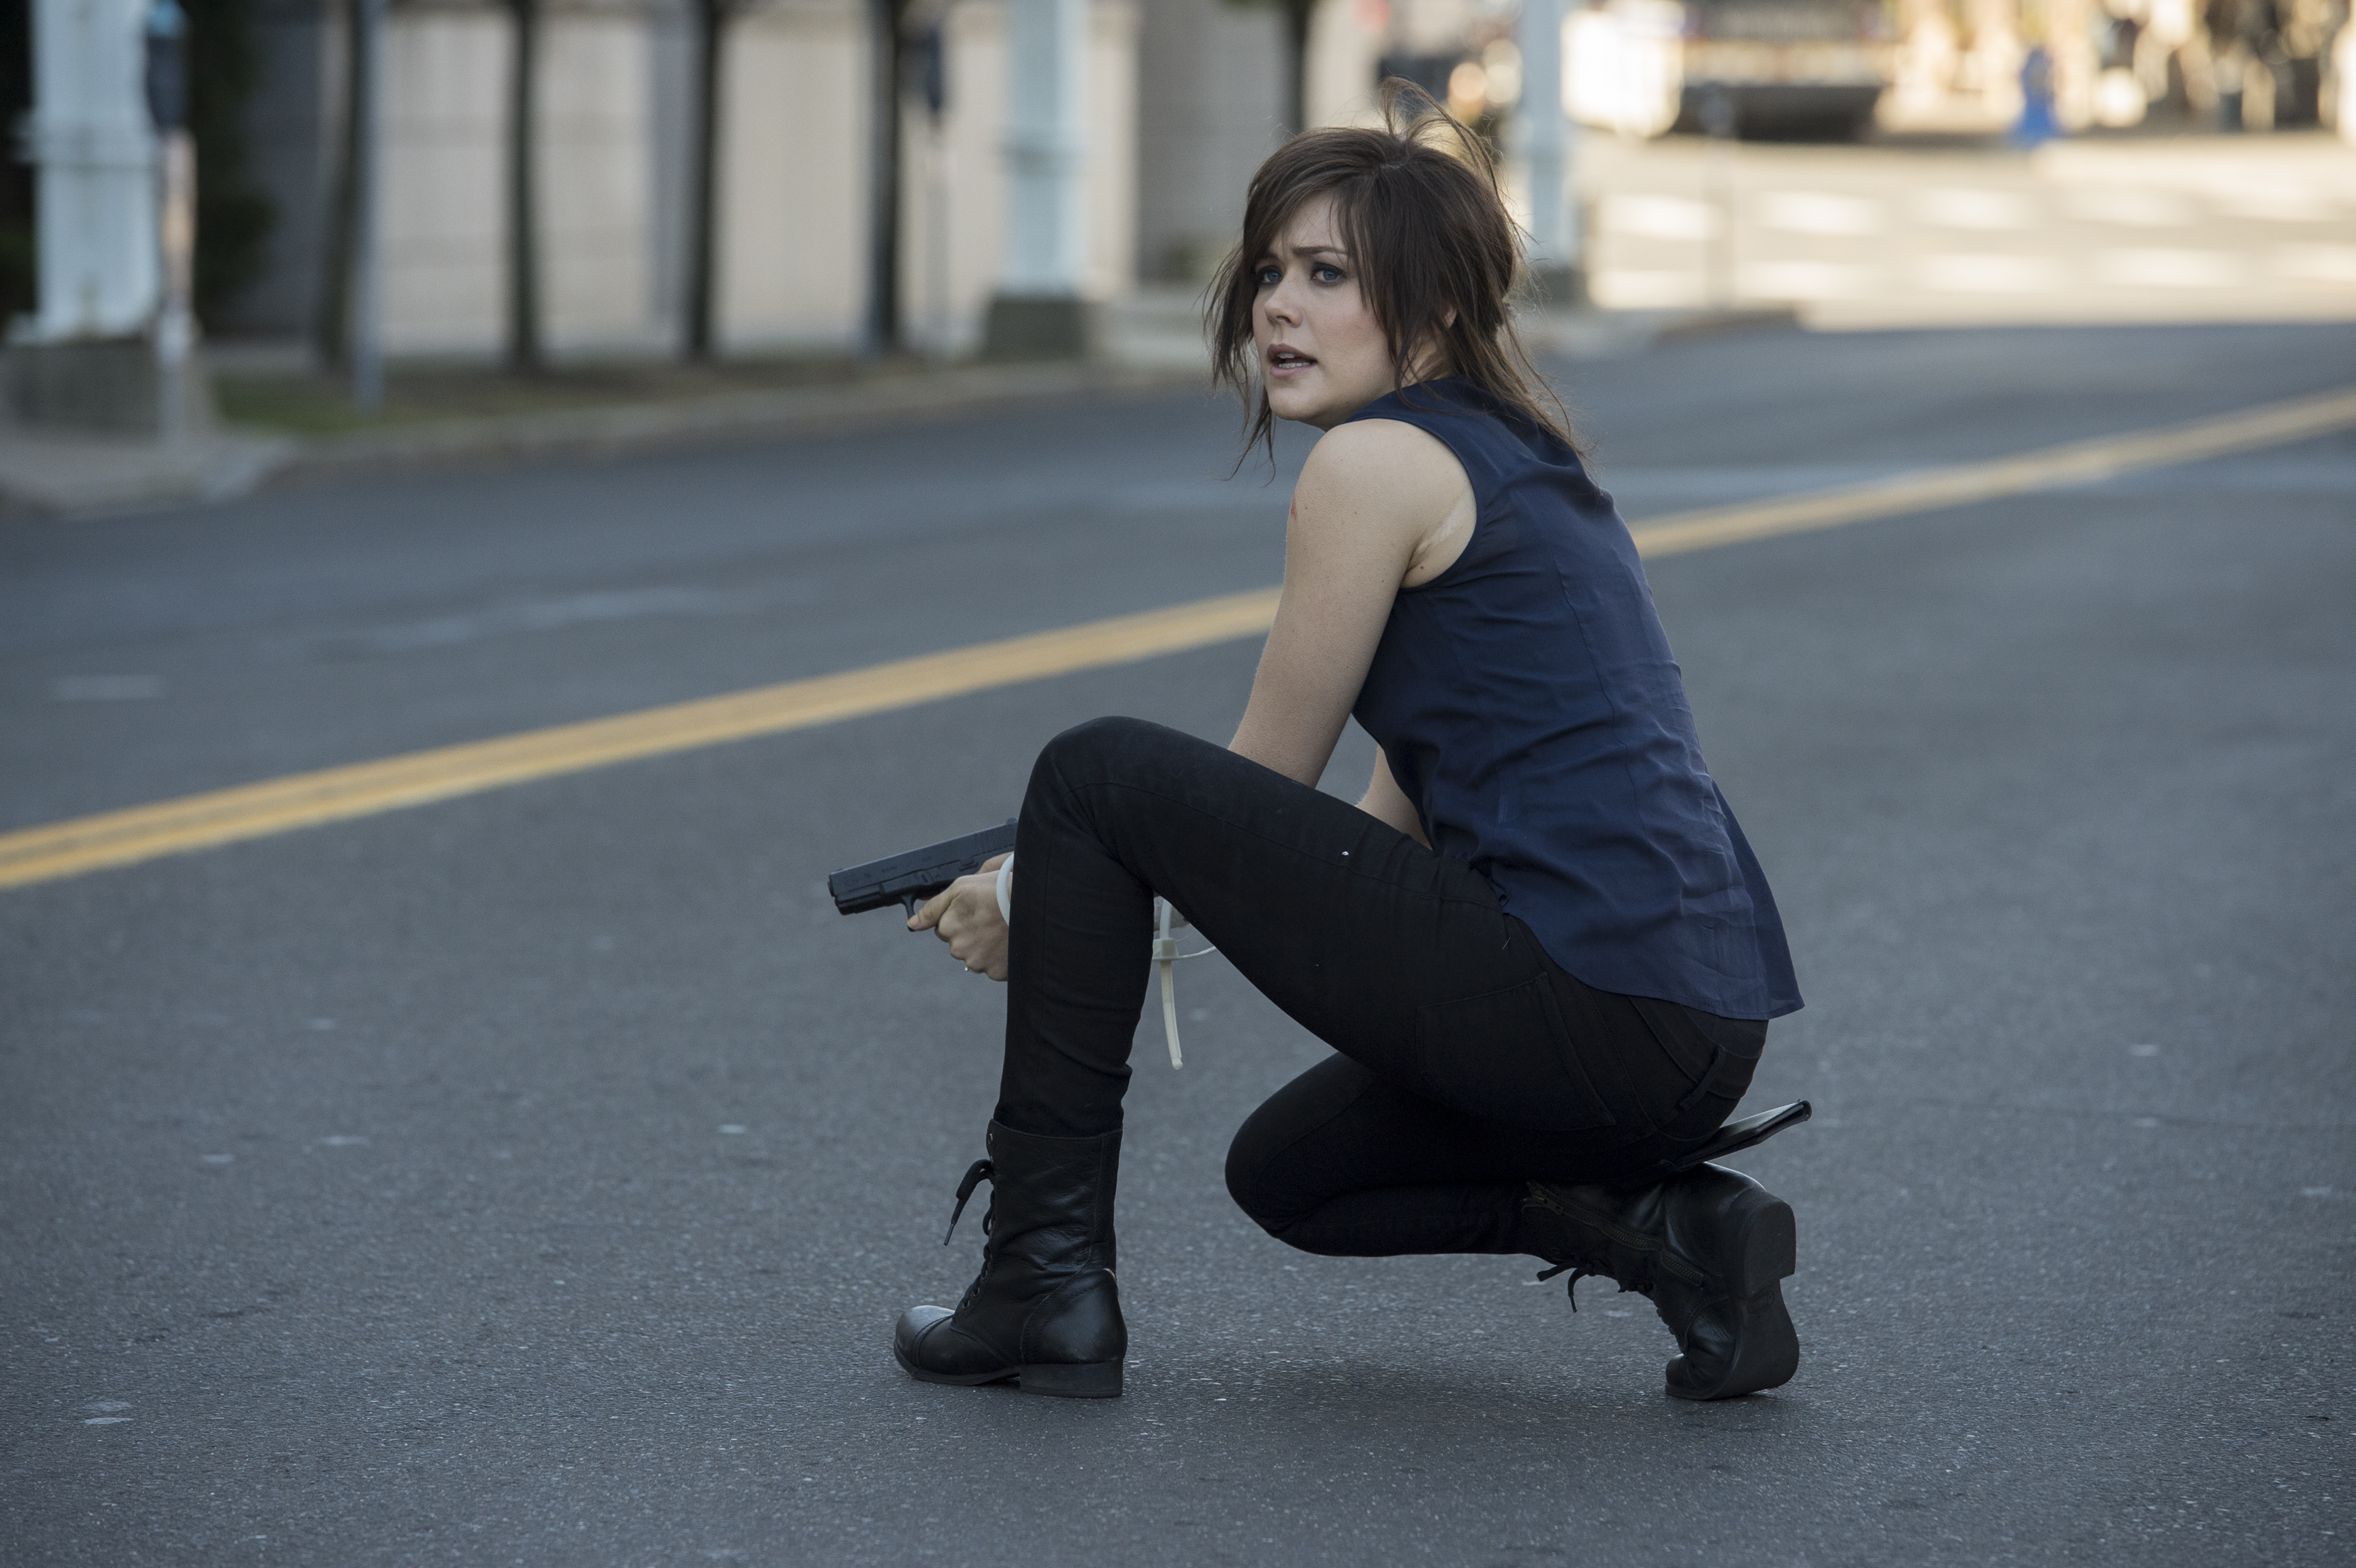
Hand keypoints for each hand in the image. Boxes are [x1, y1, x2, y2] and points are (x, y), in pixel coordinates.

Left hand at [909, 852, 1009, 980]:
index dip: (960, 917)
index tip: (976, 909)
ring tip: (1001, 930)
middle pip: (959, 944)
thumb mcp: (961, 888)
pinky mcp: (995, 973)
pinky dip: (998, 957)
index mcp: (947, 927)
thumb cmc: (997, 891)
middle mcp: (958, 949)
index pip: (945, 927)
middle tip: (990, 918)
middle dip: (971, 933)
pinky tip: (1007, 942)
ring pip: (975, 956)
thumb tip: (912, 924)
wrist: (1032, 906)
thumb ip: (933, 907)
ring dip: (985, 946)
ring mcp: (978, 963)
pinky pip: (992, 967)